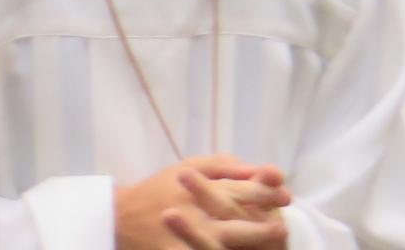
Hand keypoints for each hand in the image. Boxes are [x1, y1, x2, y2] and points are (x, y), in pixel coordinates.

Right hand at [117, 156, 285, 249]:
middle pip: (230, 212)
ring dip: (247, 239)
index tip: (285, 193)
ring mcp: (183, 232)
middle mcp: (191, 206)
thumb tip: (254, 169)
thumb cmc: (160, 190)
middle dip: (259, 219)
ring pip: (219, 239)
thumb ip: (221, 165)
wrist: (120, 216)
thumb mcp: (187, 166)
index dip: (263, 188)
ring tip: (273, 238)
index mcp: (195, 183)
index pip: (235, 185)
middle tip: (283, 227)